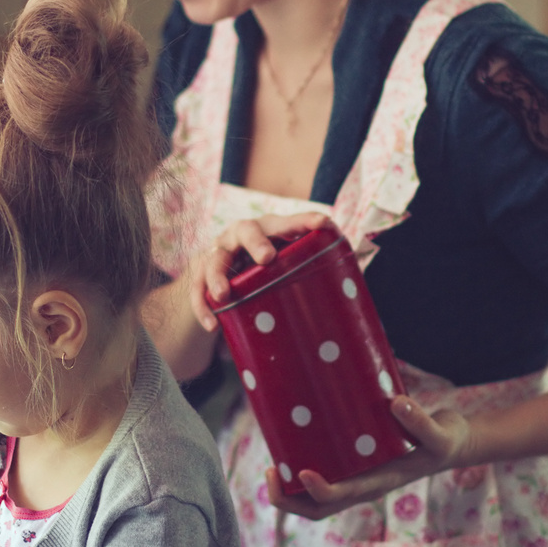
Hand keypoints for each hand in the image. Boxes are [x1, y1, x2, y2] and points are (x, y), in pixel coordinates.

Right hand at [188, 212, 335, 332]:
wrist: (222, 280)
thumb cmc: (265, 272)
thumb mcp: (284, 268)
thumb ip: (309, 274)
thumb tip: (351, 297)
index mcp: (267, 230)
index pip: (286, 222)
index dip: (305, 221)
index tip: (324, 224)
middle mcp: (240, 235)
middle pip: (246, 230)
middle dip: (256, 242)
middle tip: (267, 258)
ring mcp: (218, 253)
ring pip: (214, 259)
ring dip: (218, 276)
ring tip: (224, 295)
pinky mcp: (199, 275)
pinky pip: (196, 290)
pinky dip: (202, 307)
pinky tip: (212, 326)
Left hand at [266, 395, 477, 520]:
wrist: (451, 443)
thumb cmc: (444, 439)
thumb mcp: (441, 432)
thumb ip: (421, 422)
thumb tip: (397, 403)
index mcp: (380, 483)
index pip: (342, 496)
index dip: (318, 490)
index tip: (301, 471)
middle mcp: (363, 487)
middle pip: (317, 508)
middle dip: (288, 499)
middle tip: (270, 471)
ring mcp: (356, 481)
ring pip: (314, 500)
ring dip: (288, 491)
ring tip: (272, 465)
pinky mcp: (353, 468)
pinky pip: (321, 478)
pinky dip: (298, 473)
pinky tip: (288, 448)